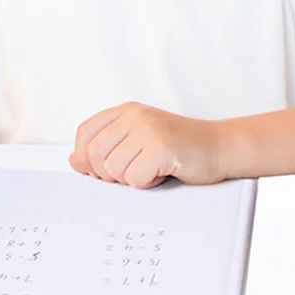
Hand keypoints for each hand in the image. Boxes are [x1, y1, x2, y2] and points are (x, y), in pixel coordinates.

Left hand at [69, 103, 225, 188]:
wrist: (220, 147)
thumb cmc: (179, 147)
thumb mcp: (138, 141)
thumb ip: (107, 147)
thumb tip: (74, 160)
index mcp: (127, 111)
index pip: (85, 133)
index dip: (86, 157)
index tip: (103, 169)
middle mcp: (135, 116)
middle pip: (95, 155)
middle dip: (109, 174)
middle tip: (133, 172)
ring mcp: (149, 130)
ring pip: (113, 170)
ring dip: (132, 179)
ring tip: (152, 169)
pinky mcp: (162, 148)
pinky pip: (135, 178)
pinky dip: (148, 184)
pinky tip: (163, 173)